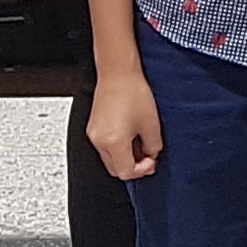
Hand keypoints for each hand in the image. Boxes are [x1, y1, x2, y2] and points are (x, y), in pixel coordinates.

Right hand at [87, 66, 160, 180]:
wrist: (118, 73)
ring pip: (109, 159)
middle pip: (115, 170)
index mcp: (113, 142)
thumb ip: (153, 145)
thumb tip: (152, 155)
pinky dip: (117, 148)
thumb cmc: (133, 92)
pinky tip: (129, 135)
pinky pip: (104, 147)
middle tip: (148, 157)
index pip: (126, 172)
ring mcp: (93, 135)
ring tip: (140, 143)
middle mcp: (99, 141)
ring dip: (125, 157)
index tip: (152, 161)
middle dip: (134, 167)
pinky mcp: (93, 128)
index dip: (142, 171)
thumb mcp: (151, 123)